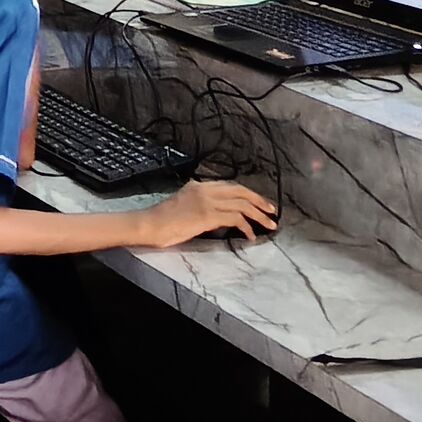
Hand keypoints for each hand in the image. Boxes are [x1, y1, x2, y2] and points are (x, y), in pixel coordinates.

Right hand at [134, 179, 277, 247]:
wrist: (149, 224)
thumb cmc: (163, 220)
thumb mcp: (184, 205)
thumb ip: (202, 206)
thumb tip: (219, 217)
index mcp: (198, 186)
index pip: (230, 186)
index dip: (248, 194)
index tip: (260, 202)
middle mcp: (205, 189)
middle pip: (240, 191)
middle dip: (259, 201)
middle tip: (272, 211)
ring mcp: (207, 201)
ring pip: (242, 204)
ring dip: (258, 215)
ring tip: (269, 225)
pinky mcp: (207, 215)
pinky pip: (235, 218)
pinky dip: (246, 227)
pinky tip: (250, 235)